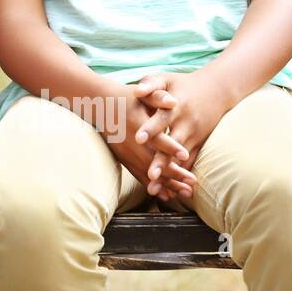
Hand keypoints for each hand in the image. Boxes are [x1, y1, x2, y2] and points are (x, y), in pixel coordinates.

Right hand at [106, 84, 196, 202]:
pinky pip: (139, 175)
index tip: (185, 155)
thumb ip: (158, 97)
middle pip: (154, 160)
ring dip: (167, 184)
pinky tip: (167, 195)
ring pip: (147, 171)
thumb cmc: (126, 97)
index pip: (156, 137)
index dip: (170, 146)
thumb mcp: (142, 94)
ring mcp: (126, 152)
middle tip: (192, 181)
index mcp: (138, 123)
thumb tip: (173, 101)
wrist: (99, 105)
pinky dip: (153, 186)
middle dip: (174, 172)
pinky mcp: (124, 159)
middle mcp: (131, 141)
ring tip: (186, 193)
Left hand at [133, 72, 231, 200]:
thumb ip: (150, 84)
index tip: (138, 138)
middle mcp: (185, 124)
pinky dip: (181, 176)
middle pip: (171, 145)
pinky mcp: (198, 144)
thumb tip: (136, 90)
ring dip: (168, 175)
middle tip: (150, 175)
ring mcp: (194, 136)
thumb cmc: (183, 84)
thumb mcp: (166, 79)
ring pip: (180, 159)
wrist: (216, 90)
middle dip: (161, 161)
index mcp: (175, 107)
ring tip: (154, 189)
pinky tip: (170, 192)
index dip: (150, 129)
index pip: (161, 119)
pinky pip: (190, 163)